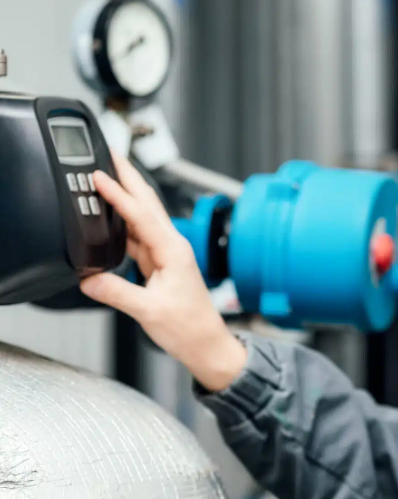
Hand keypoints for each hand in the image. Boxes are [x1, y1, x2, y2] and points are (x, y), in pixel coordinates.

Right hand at [80, 152, 247, 391]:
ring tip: (107, 177)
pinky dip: (125, 222)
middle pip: (147, 204)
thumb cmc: (190, 328)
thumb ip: (117, 292)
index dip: (118, 194)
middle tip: (109, 155)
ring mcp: (168, 254)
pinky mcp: (162, 264)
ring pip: (143, 217)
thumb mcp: (149, 311)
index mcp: (173, 251)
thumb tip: (89, 279)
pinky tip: (113, 217)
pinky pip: (140, 236)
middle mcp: (173, 247)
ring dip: (126, 196)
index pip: (141, 214)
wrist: (207, 343)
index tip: (100, 175)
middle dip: (128, 178)